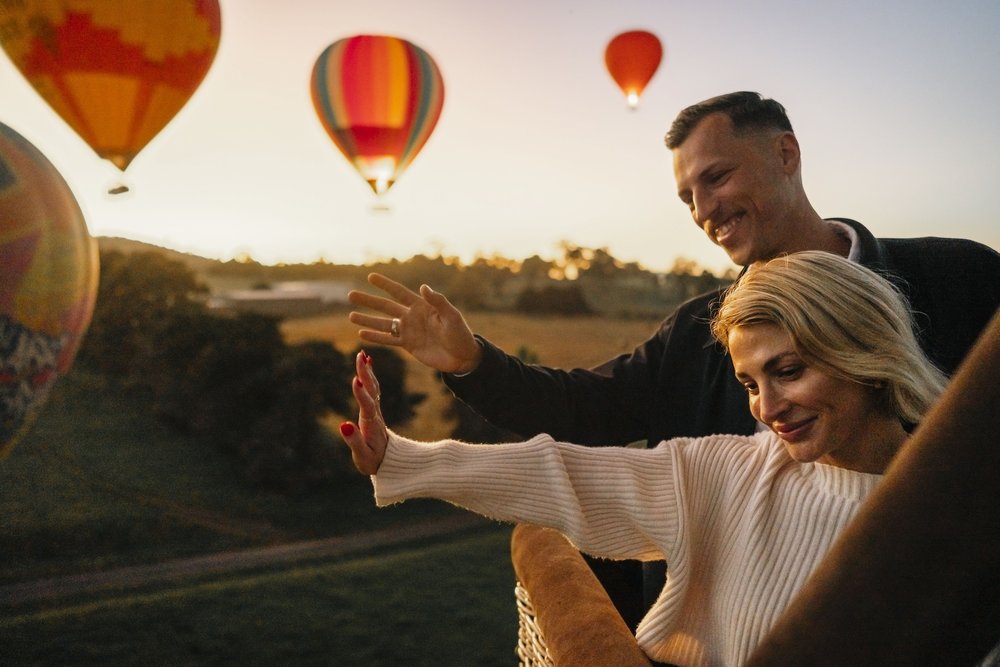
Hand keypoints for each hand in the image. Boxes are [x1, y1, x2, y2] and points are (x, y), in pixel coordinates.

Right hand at [339, 350, 387, 474]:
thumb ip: (354, 441)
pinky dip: (369, 375)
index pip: (367, 406)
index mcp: (371, 424)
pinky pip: (373, 388)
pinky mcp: (374, 408)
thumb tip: (344, 425)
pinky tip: (367, 363)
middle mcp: (375, 414)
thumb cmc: (373, 460)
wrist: (389, 460)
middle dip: (364, 374)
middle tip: (360, 356)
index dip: (361, 394)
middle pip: (371, 391)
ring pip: (373, 387)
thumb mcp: (363, 456)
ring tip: (362, 355)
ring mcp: (375, 410)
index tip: (356, 380)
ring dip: (367, 371)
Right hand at [348, 273, 482, 373]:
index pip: (399, 292)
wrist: (462, 356)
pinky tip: (362, 334)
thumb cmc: (460, 333)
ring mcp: (409, 331)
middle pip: (385, 306)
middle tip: (351, 294)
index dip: (385, 284)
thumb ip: (438, 301)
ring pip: (383, 324)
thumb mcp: (451, 316)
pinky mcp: (408, 345)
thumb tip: (423, 286)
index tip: (370, 277)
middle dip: (368, 300)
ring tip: (350, 315)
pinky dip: (375, 337)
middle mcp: (411, 316)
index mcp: (421, 306)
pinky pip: (388, 340)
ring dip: (367, 319)